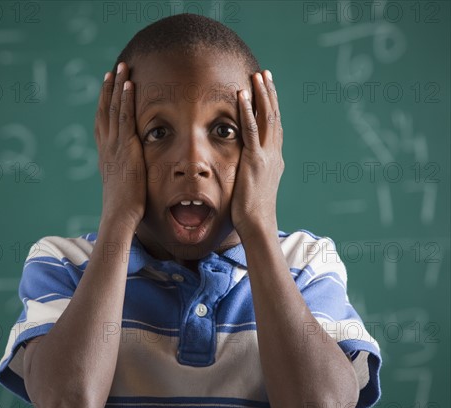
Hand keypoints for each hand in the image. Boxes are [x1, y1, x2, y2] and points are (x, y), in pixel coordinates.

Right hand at [94, 62, 145, 230]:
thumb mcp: (123, 187)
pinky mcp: (125, 147)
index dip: (104, 106)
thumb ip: (126, 175)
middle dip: (109, 90)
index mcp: (106, 155)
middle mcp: (106, 147)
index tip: (107, 91)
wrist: (119, 214)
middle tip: (113, 71)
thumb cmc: (123, 208)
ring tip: (121, 68)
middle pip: (105, 111)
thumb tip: (133, 175)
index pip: (103, 124)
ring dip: (118, 87)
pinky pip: (125, 117)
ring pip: (114, 109)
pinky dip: (126, 99)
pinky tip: (129, 84)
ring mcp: (114, 145)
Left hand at [231, 70, 283, 238]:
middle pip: (273, 117)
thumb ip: (254, 169)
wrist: (258, 224)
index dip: (271, 106)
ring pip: (266, 119)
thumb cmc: (252, 210)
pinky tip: (243, 96)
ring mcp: (266, 156)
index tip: (267, 88)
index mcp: (274, 158)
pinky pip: (251, 131)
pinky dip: (247, 112)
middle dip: (269, 93)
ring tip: (257, 76)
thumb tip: (248, 164)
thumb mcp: (256, 184)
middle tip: (264, 73)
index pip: (274, 126)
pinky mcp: (254, 161)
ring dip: (261, 95)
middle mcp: (274, 154)